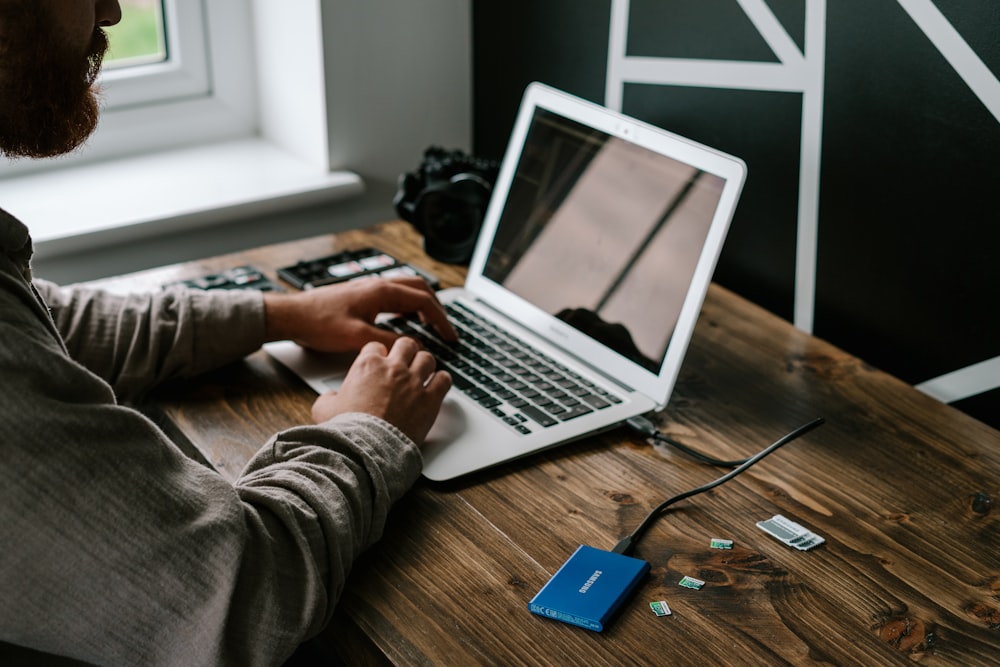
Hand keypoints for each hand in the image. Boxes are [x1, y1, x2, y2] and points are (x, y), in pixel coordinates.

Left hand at [263, 276, 456, 351]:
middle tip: (446, 329)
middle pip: (420, 289)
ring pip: (407, 290)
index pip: (423, 300)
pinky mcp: (361, 295)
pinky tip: (405, 321)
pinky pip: (394, 296)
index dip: (441, 320)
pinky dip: (407, 306)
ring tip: (431, 324)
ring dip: (423, 305)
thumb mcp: (356, 338)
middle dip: (437, 308)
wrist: (292, 316)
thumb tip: (413, 347)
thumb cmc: (318, 323)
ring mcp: (369, 288)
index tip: (450, 336)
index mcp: (380, 291)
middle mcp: (377, 285)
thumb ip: (388, 342)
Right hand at [311, 337, 451, 444]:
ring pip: (427, 358)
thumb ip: (328, 397)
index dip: (378, 354)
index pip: (376, 346)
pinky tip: (437, 386)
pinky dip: (442, 381)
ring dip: (425, 365)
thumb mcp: (324, 409)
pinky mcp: (430, 399)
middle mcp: (393, 369)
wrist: (366, 448)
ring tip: (423, 373)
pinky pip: (444, 380)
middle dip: (406, 352)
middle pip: (406, 345)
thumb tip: (330, 397)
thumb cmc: (346, 430)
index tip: (380, 362)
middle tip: (405, 362)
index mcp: (368, 365)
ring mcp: (413, 382)